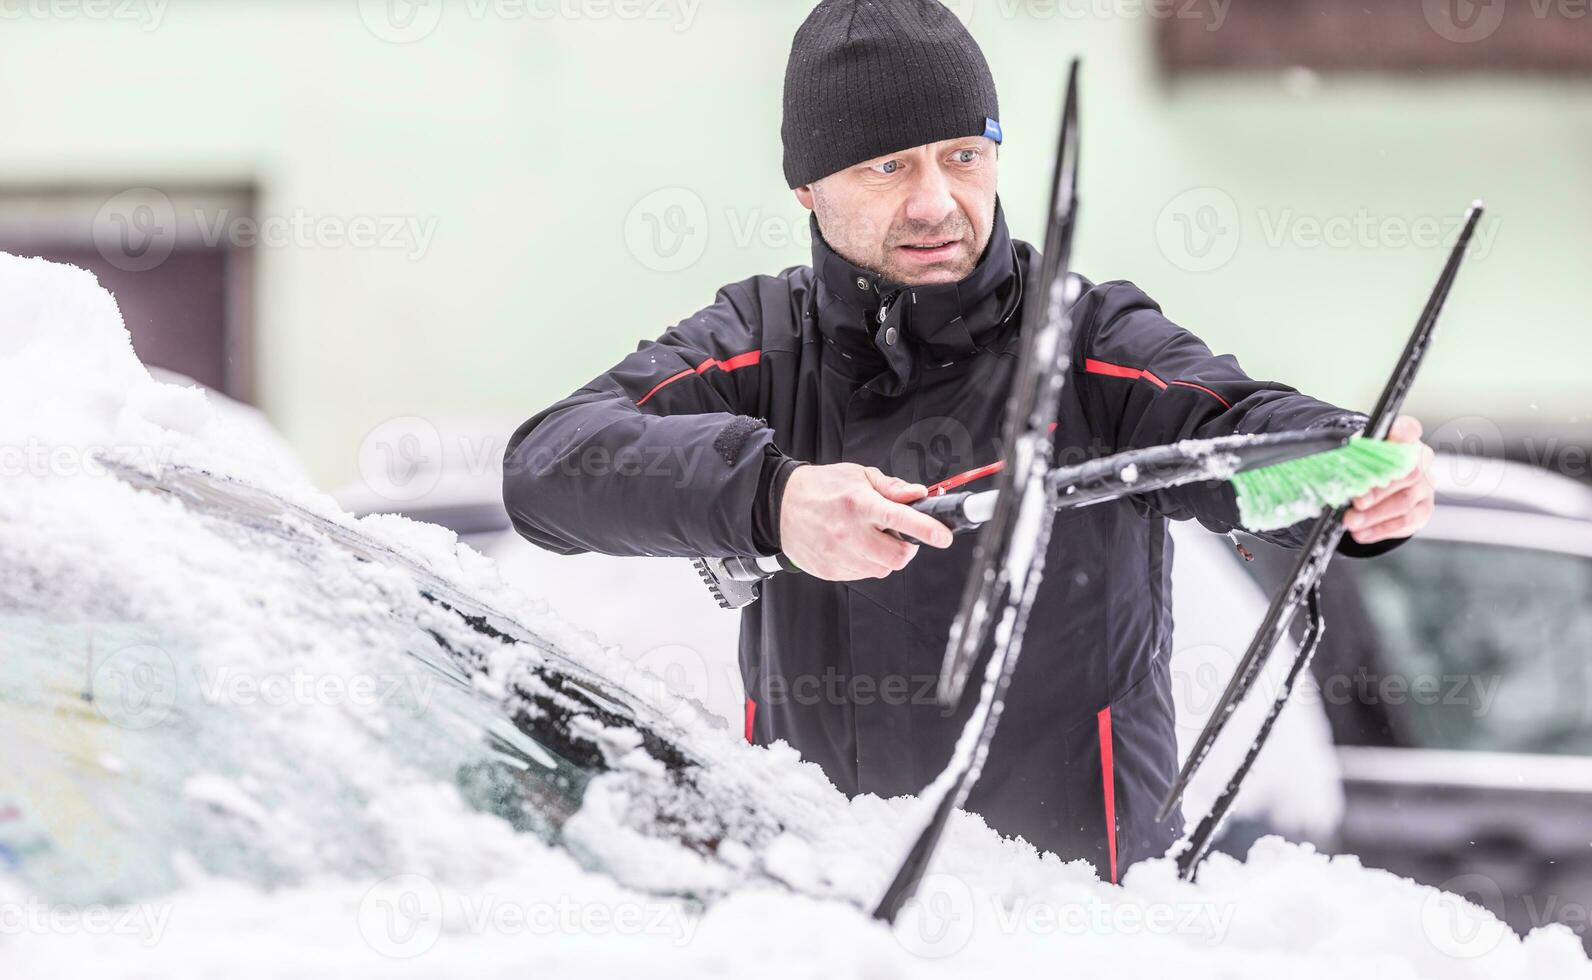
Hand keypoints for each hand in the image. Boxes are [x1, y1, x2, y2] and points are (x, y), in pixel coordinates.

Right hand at [778, 463, 954, 580]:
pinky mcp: (829, 570)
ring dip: (886, 556)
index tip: (944, 537)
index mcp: (859, 504)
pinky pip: (863, 575)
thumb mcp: (857, 476)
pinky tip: (854, 546)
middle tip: (899, 535)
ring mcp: (838, 555)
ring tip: (870, 538)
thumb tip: (918, 495)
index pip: (901, 519)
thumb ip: (891, 487)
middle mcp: (849, 532)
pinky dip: (867, 563)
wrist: (778, 506)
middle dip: (907, 547)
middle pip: (898, 555)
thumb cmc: (820, 488)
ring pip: (882, 569)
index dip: (927, 529)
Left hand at [1344, 415, 1435, 544]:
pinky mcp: (1424, 510)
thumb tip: (1334, 466)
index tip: (1395, 435)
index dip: (1404, 432)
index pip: (1409, 429)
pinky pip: (1406, 522)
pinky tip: (1362, 532)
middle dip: (1379, 490)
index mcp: (1404, 439)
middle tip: (1356, 502)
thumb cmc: (1365, 465)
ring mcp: (1426, 486)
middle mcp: (1422, 460)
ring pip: (1405, 502)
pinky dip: (1380, 529)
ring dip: (1374, 515)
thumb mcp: (1355, 454)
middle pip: (1410, 473)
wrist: (1374, 483)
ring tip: (1351, 521)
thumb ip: (1350, 456)